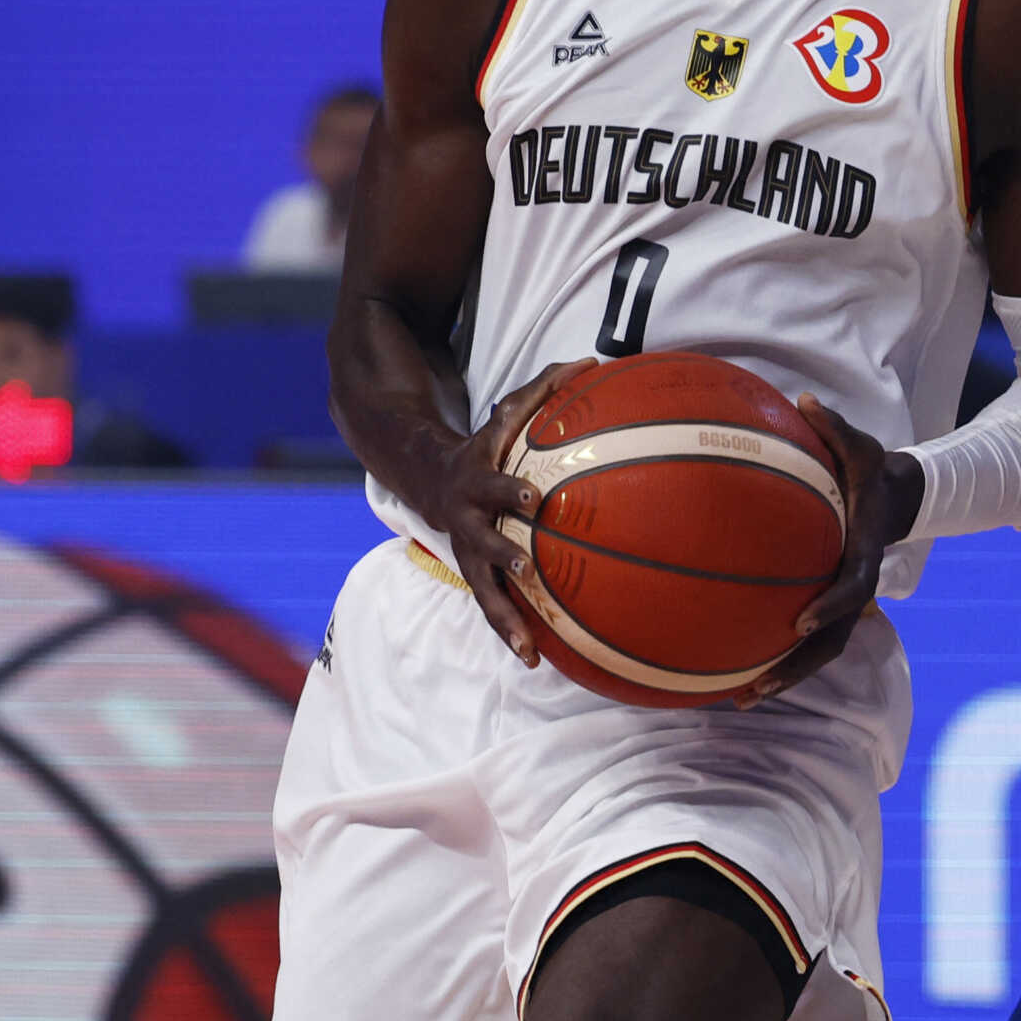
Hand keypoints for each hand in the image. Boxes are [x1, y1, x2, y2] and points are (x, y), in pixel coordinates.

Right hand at [426, 357, 596, 665]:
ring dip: (504, 618)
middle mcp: (468, 521)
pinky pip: (492, 609)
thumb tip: (593, 360)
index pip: (494, 482)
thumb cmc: (483, 443)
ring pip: (482, 590)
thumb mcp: (506, 414)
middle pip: (482, 543)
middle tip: (527, 571)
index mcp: (477, 480)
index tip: (533, 496)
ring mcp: (469, 553)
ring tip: (528, 649)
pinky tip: (536, 660)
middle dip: (502, 557)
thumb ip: (545, 387)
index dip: (509, 489)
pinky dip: (511, 633)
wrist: (427, 477)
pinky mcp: (475, 576)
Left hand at [733, 393, 926, 705]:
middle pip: (833, 641)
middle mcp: (856, 588)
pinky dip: (776, 660)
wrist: (894, 499)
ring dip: (784, 678)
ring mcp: (843, 605)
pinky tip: (735, 674)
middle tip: (760, 684)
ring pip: (819, 653)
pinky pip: (804, 641)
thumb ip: (834, 427)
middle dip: (797, 667)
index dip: (830, 607)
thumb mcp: (862, 446)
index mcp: (865, 554)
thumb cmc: (871, 471)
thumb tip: (804, 400)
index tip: (799, 620)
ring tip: (741, 699)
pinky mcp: (826, 607)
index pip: (853, 588)